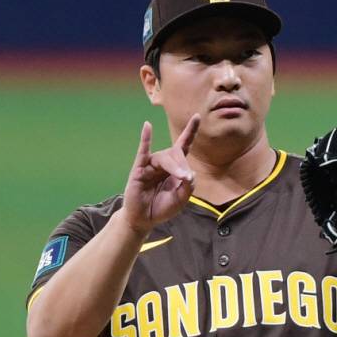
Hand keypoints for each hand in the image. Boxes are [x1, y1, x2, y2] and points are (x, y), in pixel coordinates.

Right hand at [122, 114, 200, 234]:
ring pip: (164, 158)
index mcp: (174, 168)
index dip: (190, 132)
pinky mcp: (139, 170)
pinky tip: (147, 126)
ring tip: (181, 177)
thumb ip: (188, 187)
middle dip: (183, 165)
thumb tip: (190, 173)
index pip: (183, 146)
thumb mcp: (181, 200)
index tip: (197, 116)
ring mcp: (150, 165)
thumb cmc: (161, 208)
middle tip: (186, 179)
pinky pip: (143, 152)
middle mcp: (162, 163)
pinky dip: (146, 139)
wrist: (144, 219)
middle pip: (176, 154)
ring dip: (174, 166)